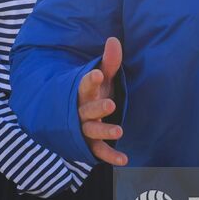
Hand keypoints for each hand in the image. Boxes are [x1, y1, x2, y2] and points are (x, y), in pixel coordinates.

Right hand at [78, 37, 126, 165]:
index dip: (90, 80)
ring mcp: (84, 129)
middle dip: (97, 107)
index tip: (97, 74)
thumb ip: (109, 62)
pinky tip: (124, 159)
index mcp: (82, 93)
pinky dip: (110, 156)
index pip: (83, 85)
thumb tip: (114, 40)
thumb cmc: (94, 93)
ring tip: (119, 130)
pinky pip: (98, 151)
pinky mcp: (90, 144)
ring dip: (104, 131)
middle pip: (86, 110)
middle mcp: (80, 111)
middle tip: (111, 104)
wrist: (74, 118)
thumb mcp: (102, 78)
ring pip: (91, 131)